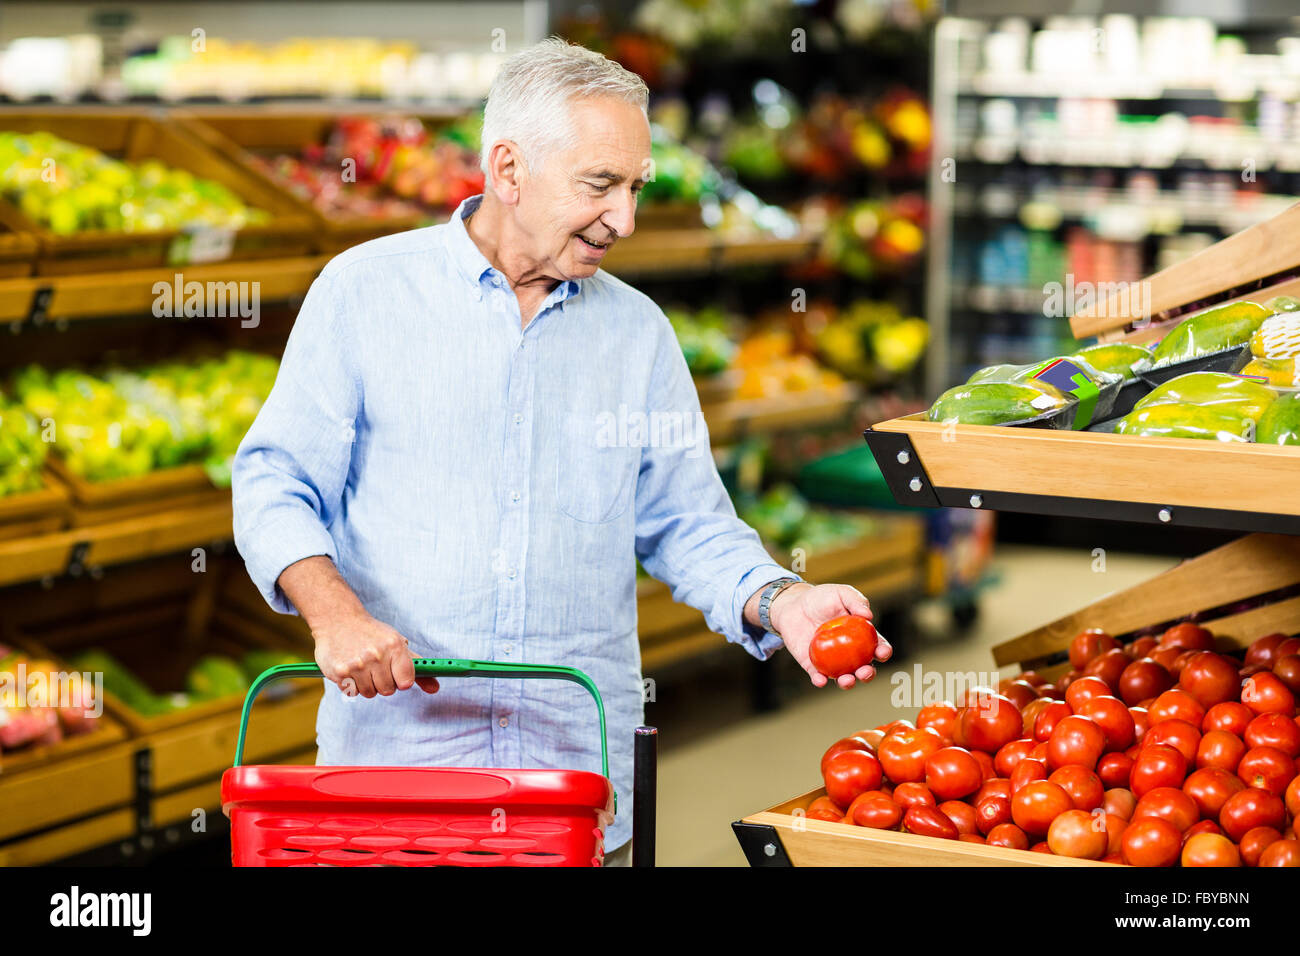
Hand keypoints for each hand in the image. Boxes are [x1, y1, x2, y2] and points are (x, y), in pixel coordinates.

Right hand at [311, 611, 439, 697]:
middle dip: (383, 682)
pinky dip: (351, 684)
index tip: (397, 675)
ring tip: (362, 666)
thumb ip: (417, 667)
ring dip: (367, 684)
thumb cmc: (372, 634)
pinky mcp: (340, 672)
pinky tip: (350, 668)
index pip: (406, 682)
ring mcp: (357, 664)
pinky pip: (352, 692)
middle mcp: (376, 654)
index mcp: (394, 646)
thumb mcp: (397, 644)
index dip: (402, 681)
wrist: (338, 620)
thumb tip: (435, 688)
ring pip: (370, 693)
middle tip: (376, 667)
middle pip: (388, 690)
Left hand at [770, 582, 891, 688]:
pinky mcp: (813, 665)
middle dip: (868, 674)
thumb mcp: (840, 593)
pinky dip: (820, 681)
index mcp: (861, 636)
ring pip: (844, 677)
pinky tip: (821, 680)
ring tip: (847, 680)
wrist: (793, 605)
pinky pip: (818, 676)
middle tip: (864, 671)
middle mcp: (849, 653)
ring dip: (848, 683)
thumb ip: (856, 600)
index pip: (877, 646)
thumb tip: (869, 616)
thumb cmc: (821, 598)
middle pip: (863, 668)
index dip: (883, 651)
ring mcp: (832, 661)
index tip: (882, 652)